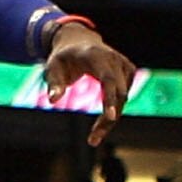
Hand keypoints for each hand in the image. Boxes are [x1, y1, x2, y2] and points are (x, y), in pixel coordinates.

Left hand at [42, 24, 138, 146]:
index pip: (108, 79)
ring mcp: (124, 64)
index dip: (110, 98)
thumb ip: (53, 83)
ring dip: (111, 119)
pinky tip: (102, 120)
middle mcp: (114, 59)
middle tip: (93, 140)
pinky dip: (114, 110)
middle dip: (108, 119)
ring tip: (94, 136)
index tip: (110, 117)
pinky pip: (124, 96)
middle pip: (119, 93)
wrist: (78, 41)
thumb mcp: (52, 68)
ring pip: (124, 98)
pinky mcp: (129, 71)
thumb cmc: (62, 57)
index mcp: (95, 56)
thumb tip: (52, 100)